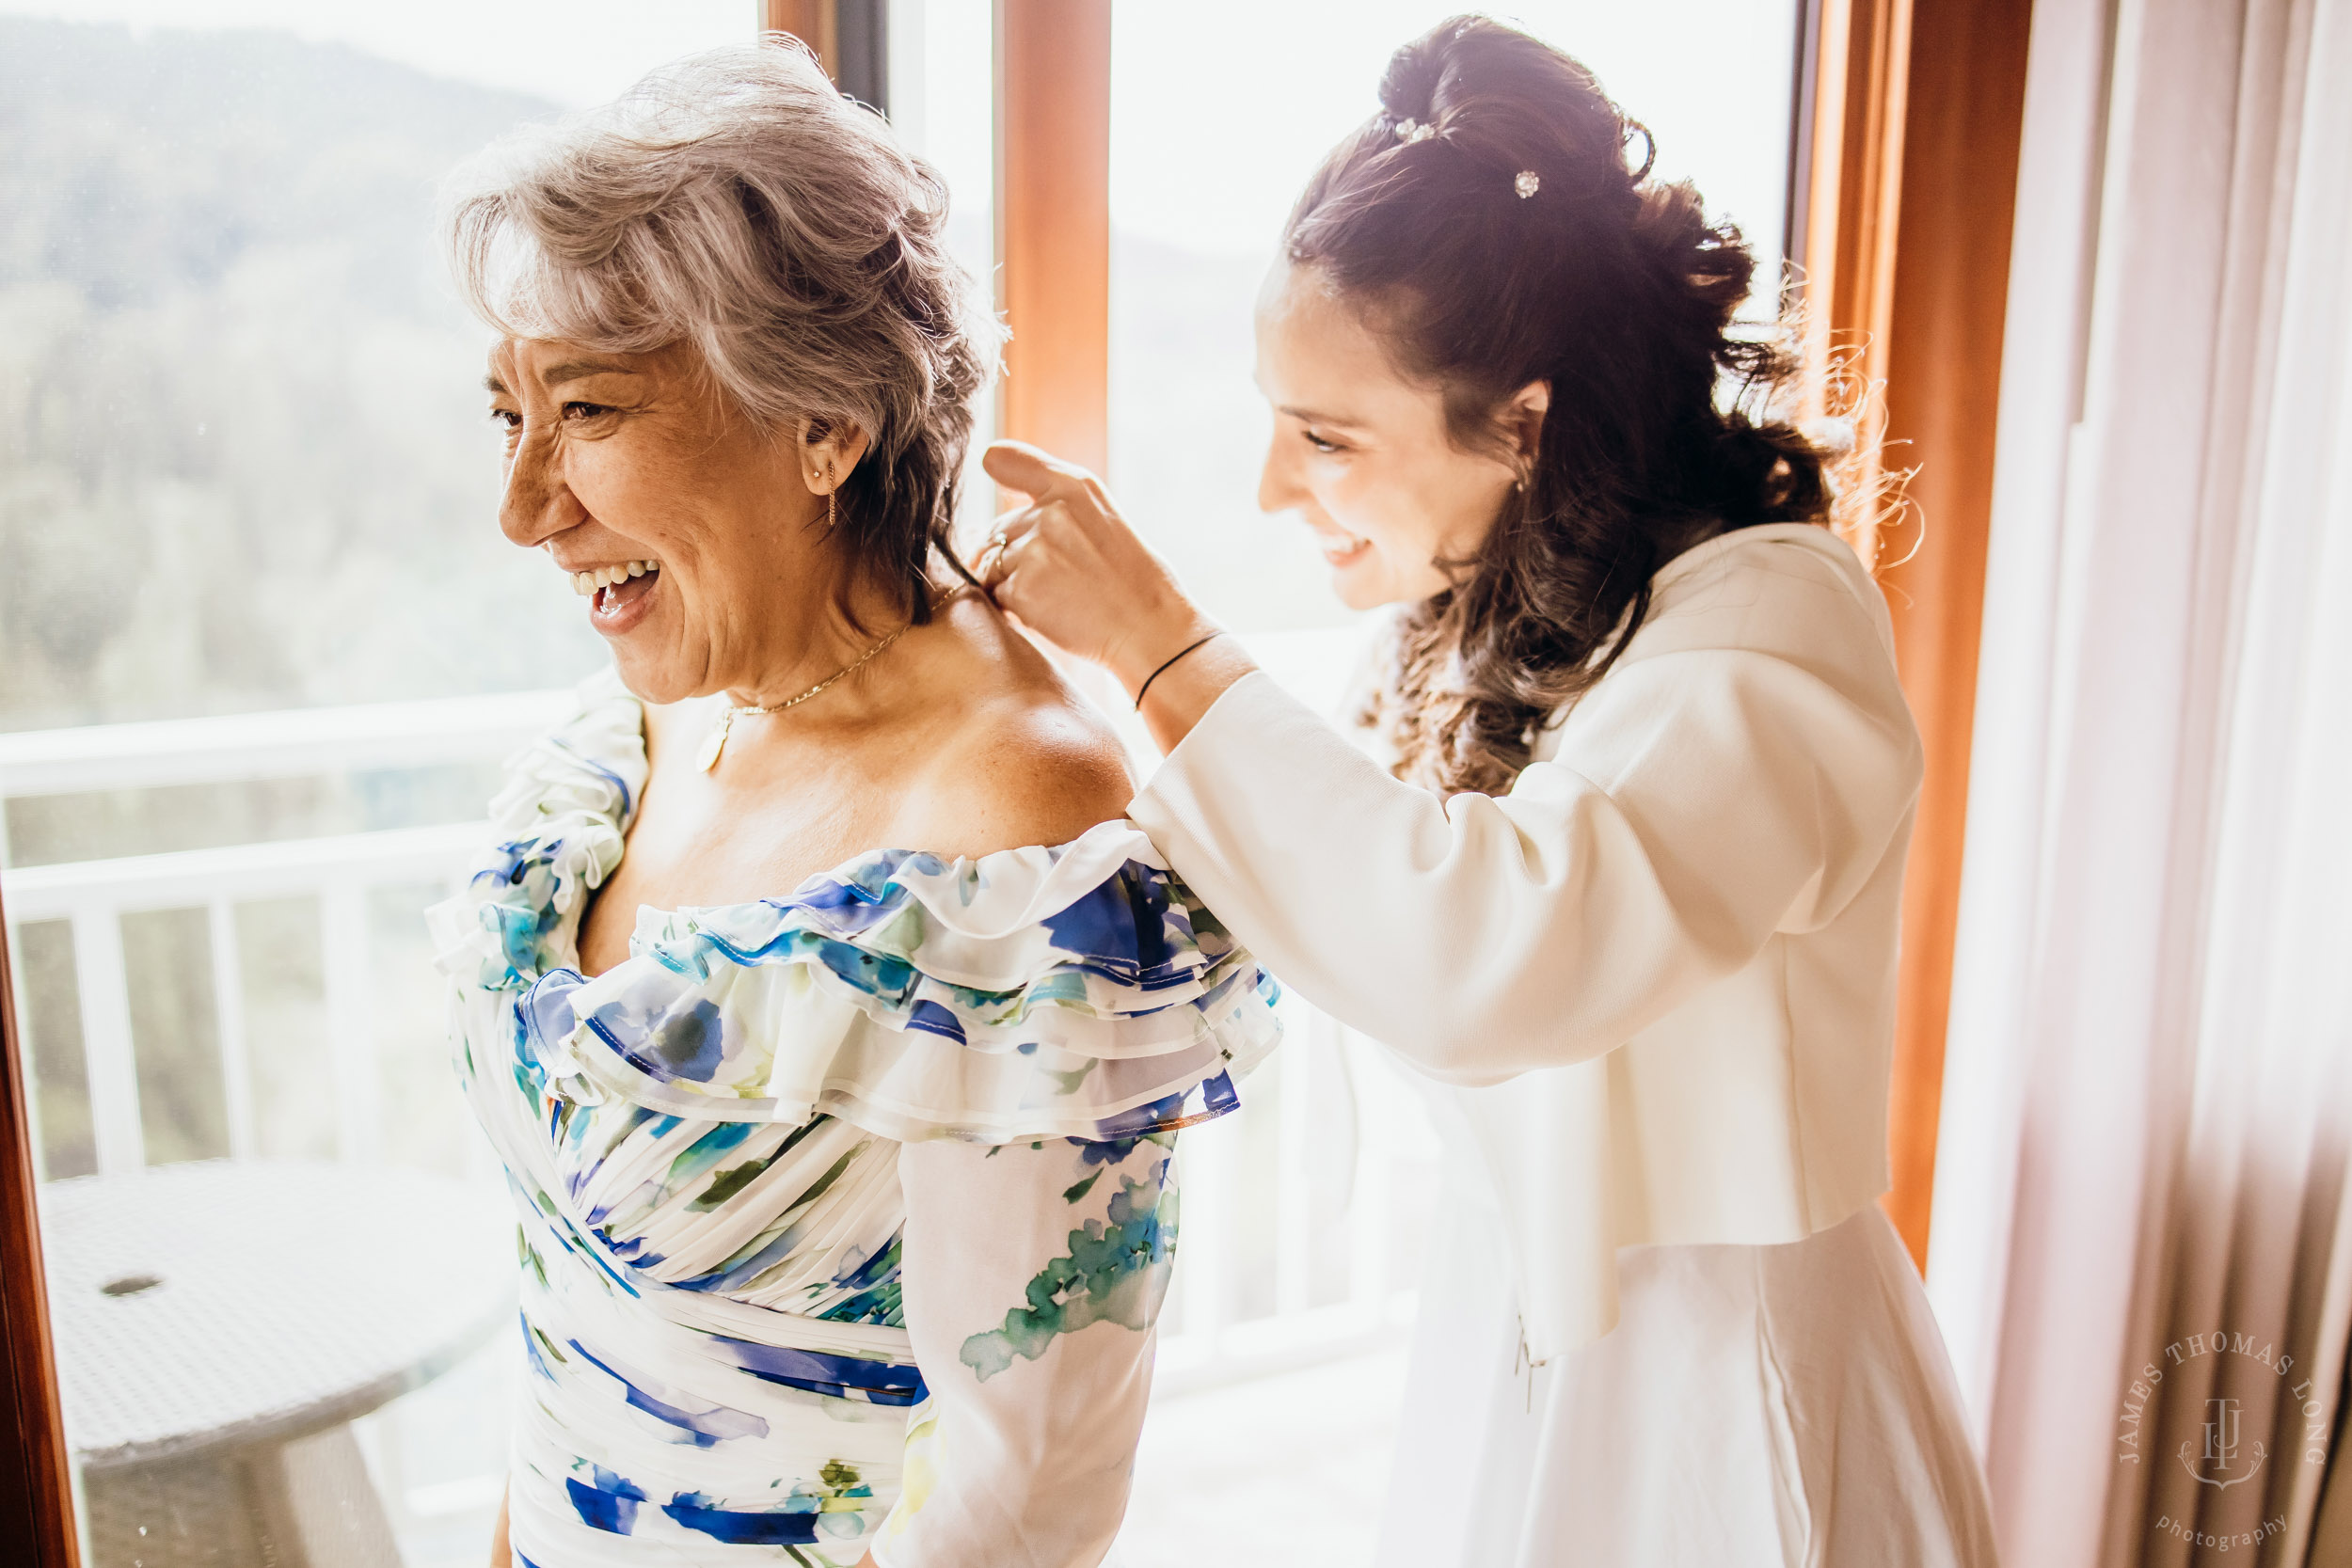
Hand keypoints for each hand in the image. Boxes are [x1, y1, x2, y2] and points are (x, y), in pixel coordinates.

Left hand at [976, 442, 1216, 697]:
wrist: (1149, 627)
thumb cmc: (1127, 578)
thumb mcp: (1100, 517)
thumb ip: (1049, 503)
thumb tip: (977, 525)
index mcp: (1073, 485)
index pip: (1003, 459)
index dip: (996, 473)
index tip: (1004, 490)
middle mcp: (1051, 511)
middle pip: (996, 529)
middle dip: (1013, 555)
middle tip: (1061, 576)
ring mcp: (1035, 549)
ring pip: (992, 564)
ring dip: (1013, 582)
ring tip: (1058, 594)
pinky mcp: (1023, 588)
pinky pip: (996, 594)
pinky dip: (1015, 606)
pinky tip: (1051, 610)